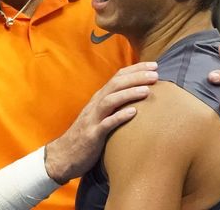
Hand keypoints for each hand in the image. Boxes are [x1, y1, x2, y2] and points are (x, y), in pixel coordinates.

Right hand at [44, 62, 158, 183]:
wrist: (64, 155)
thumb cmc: (86, 134)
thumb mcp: (100, 115)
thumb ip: (114, 105)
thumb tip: (136, 96)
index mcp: (99, 98)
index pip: (118, 77)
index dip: (136, 69)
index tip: (154, 66)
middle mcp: (96, 104)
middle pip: (116, 84)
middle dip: (136, 77)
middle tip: (155, 75)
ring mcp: (93, 119)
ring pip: (110, 100)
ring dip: (129, 94)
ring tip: (147, 90)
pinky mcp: (92, 135)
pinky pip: (106, 124)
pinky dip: (119, 117)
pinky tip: (134, 113)